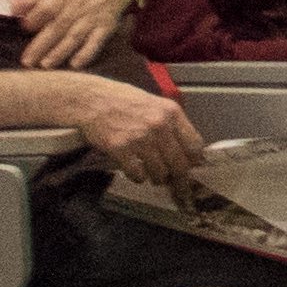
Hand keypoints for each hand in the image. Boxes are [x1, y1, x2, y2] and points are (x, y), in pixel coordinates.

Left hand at [10, 0, 141, 71]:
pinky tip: (75, 65)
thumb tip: (11, 9)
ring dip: (59, 53)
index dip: (31, 22)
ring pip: (73, 38)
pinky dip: (87, 54)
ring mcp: (92, 19)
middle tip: (27, 62)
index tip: (24, 29)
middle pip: (55, 29)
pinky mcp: (106, 27)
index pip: (42, 11)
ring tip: (45, 65)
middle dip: (40, 46)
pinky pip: (96, 42)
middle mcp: (76, 8)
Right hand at [61, 80, 205, 187]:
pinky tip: (135, 172)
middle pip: (180, 163)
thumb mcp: (155, 104)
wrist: (92, 100)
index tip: (193, 168)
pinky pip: (138, 174)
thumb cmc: (122, 100)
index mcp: (172, 113)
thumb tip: (185, 148)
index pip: (195, 145)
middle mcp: (160, 126)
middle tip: (178, 186)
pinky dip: (138, 177)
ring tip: (153, 176)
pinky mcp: (121, 150)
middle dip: (179, 179)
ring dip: (157, 178)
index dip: (195, 161)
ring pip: (160, 172)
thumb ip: (171, 123)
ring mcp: (141, 139)